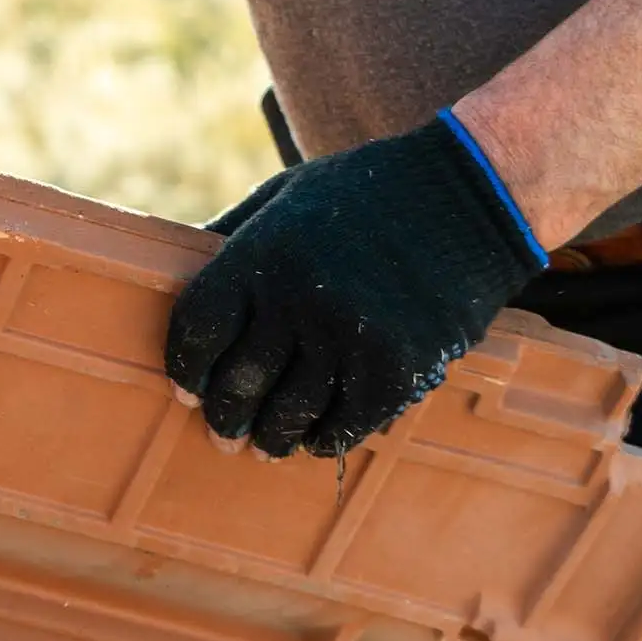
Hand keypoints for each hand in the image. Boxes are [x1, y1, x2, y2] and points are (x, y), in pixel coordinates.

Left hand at [165, 112, 547, 458]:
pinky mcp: (397, 368)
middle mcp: (297, 299)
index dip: (185, 369)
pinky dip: (324, 440)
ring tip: (266, 446)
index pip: (197, 332)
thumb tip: (171, 271)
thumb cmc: (364, 194)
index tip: (185, 390)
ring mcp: (348, 337)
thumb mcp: (284, 197)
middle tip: (223, 434)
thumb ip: (231, 238)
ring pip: (287, 415)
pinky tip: (316, 439)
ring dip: (270, 439)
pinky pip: (344, 426)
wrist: (470, 196)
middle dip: (224, 418)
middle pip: (236, 384)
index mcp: (260, 255)